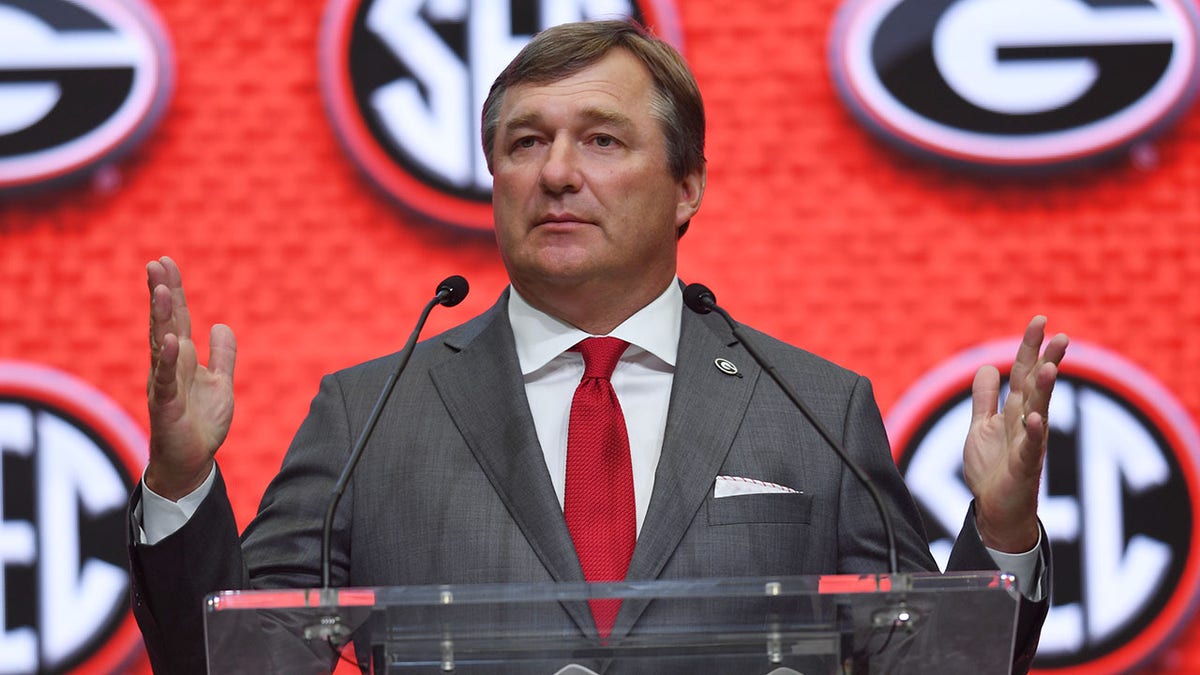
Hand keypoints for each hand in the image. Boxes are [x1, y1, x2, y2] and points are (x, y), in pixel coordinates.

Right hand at [144, 256, 236, 499]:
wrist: (192, 461)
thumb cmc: (202, 422)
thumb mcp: (221, 383)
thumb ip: (223, 356)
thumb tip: (221, 325)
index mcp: (184, 358)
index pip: (177, 317)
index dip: (172, 291)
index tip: (165, 262)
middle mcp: (170, 365)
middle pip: (164, 323)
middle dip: (160, 294)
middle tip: (155, 265)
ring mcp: (165, 384)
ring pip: (161, 345)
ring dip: (160, 318)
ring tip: (159, 291)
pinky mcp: (165, 406)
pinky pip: (165, 380)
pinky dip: (168, 361)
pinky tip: (171, 342)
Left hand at [963, 316, 1067, 552]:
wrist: (994, 510)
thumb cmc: (992, 469)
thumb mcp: (981, 426)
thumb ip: (985, 399)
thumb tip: (990, 367)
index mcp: (1015, 411)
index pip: (1024, 372)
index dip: (1030, 347)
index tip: (1040, 321)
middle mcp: (1026, 422)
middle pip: (1037, 387)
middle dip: (1048, 362)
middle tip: (1062, 337)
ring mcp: (1028, 443)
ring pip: (1039, 412)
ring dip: (1045, 391)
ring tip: (1050, 368)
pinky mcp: (1024, 466)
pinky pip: (1030, 447)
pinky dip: (1033, 432)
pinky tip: (1035, 418)